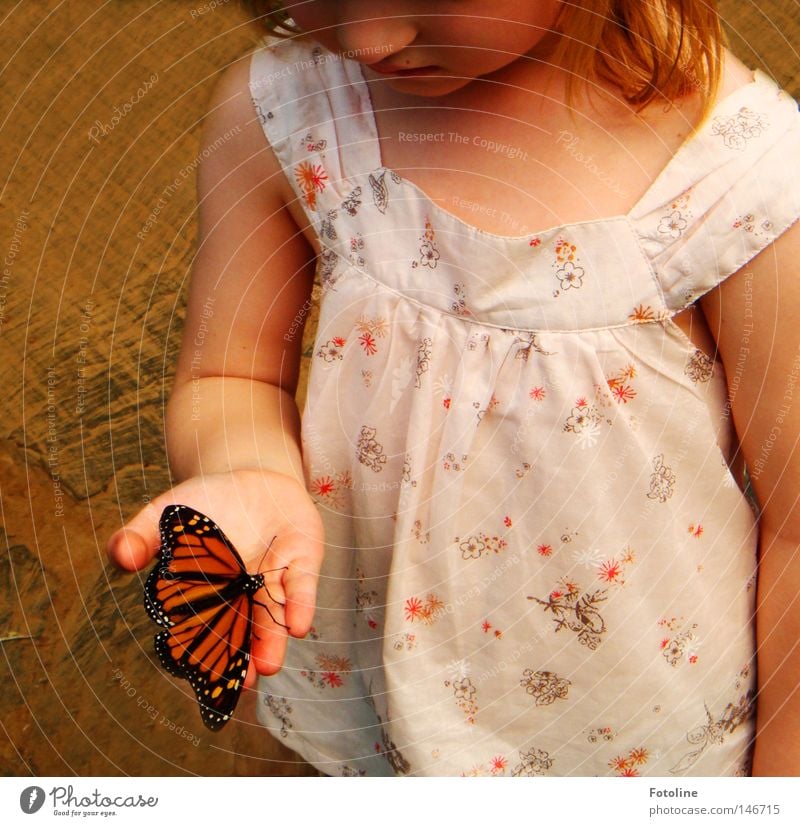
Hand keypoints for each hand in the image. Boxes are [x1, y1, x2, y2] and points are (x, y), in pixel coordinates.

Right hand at [106, 468, 323, 677]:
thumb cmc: (205, 502)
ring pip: (270, 618)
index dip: (192, 647)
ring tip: (267, 666)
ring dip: (270, 642)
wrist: (254, 476)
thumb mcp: (166, 513)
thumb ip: (142, 534)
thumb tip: (120, 555)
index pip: (193, 625)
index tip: (188, 667)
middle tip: (236, 684)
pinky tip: (299, 625)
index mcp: (201, 591)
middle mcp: (238, 596)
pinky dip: (300, 604)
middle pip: (234, 630)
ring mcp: (270, 581)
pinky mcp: (301, 564)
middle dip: (236, 656)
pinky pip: (301, 586)